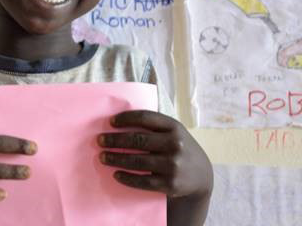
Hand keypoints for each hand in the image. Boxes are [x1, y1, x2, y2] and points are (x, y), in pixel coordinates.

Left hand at [97, 111, 211, 198]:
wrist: (201, 177)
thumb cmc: (180, 148)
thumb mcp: (174, 132)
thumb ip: (155, 126)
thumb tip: (120, 121)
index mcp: (174, 127)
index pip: (145, 118)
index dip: (126, 119)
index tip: (111, 122)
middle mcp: (175, 144)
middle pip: (137, 140)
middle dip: (115, 140)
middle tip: (100, 141)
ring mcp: (172, 165)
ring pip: (137, 161)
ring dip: (115, 158)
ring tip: (102, 157)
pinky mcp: (169, 184)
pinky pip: (142, 181)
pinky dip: (126, 177)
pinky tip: (115, 174)